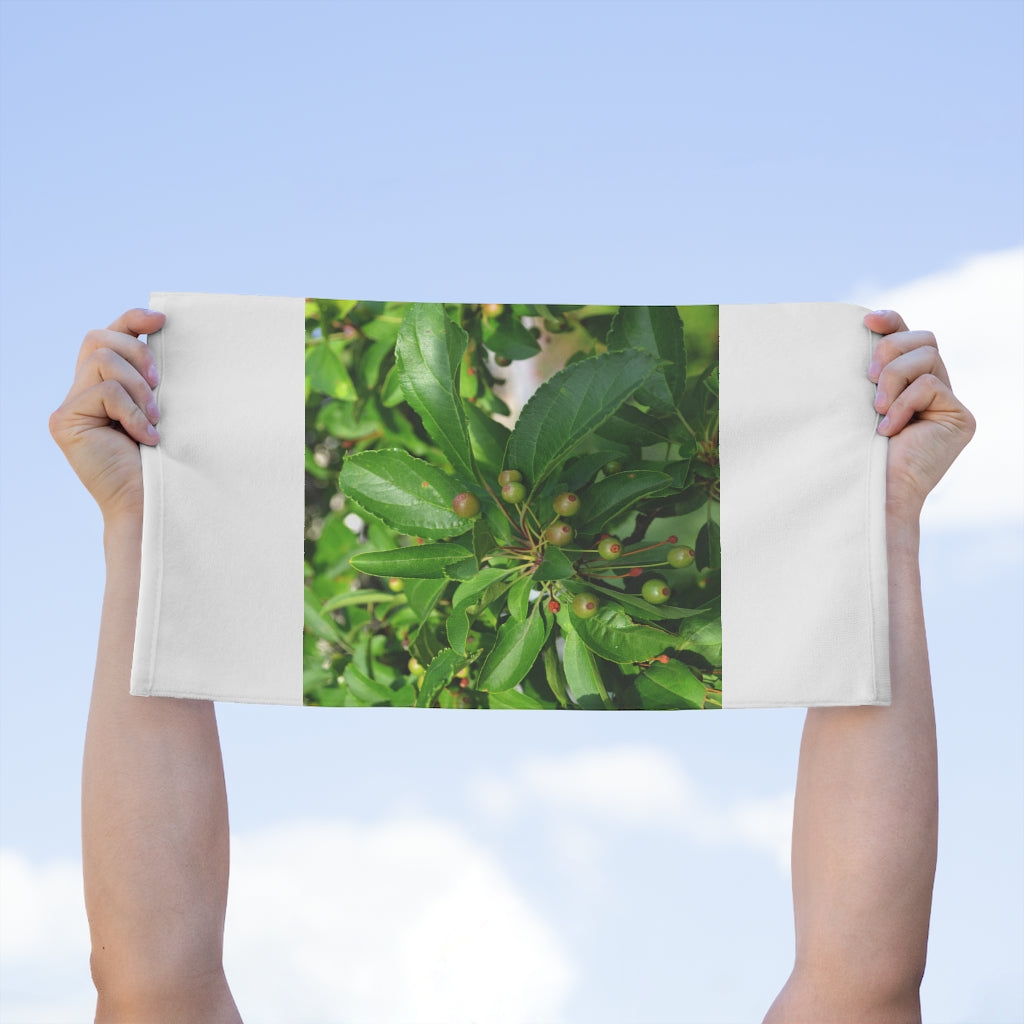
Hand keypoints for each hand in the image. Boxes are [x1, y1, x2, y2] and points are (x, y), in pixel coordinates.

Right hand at [49, 308, 164, 523]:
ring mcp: (70, 406)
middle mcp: (81, 391)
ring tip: (155, 419)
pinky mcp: (65, 421)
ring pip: (101, 360)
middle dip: (137, 353)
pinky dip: (132, 411)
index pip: (109, 336)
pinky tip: (145, 437)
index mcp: (104, 385)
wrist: (151, 502)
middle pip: (99, 338)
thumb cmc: (165, 461)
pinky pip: (104, 392)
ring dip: (137, 387)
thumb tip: (165, 335)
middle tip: (160, 386)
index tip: (162, 321)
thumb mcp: (161, 409)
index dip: (132, 320)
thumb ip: (152, 378)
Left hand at [864, 310, 975, 524]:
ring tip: (876, 409)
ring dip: (893, 378)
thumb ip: (870, 370)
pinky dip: (904, 402)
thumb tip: (863, 328)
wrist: (870, 493)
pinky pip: (930, 385)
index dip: (892, 322)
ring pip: (928, 356)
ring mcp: (949, 404)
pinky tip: (890, 429)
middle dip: (891, 350)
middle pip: (924, 339)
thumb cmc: (854, 451)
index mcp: (908, 383)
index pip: (908, 337)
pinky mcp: (960, 419)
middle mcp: (934, 390)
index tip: (866, 321)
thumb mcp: (857, 401)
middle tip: (867, 380)